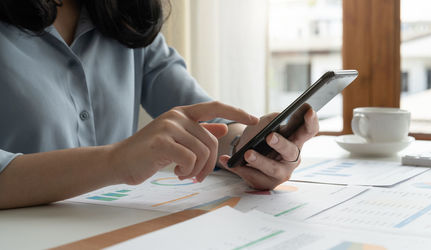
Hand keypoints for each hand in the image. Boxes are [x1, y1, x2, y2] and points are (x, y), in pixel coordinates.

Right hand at [109, 101, 258, 184]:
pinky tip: (177, 173)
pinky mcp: (161, 142)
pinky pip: (190, 159)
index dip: (236, 111)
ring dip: (197, 169)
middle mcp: (176, 116)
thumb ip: (199, 132)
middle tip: (198, 176)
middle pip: (211, 141)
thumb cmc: (149, 152)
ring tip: (185, 174)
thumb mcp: (176, 139)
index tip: (254, 119)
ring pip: (202, 151)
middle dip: (210, 163)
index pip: (215, 107)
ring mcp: (168, 126)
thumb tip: (223, 130)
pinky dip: (187, 171)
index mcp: (182, 113)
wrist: (119, 161)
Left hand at [218, 108, 318, 189]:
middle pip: (291, 151)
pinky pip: (253, 176)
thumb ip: (271, 120)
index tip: (309, 110)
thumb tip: (276, 120)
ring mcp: (281, 173)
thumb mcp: (266, 123)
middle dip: (280, 144)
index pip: (309, 130)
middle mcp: (293, 158)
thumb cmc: (261, 136)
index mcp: (297, 140)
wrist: (245, 154)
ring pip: (273, 169)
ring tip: (247, 154)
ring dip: (260, 161)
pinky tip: (227, 160)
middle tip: (269, 136)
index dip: (311, 121)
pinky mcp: (266, 183)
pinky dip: (239, 168)